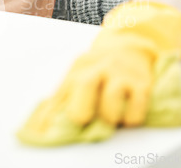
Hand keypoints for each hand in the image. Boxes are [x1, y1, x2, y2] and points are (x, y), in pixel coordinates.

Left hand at [17, 1, 180, 145]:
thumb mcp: (76, 78)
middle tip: (84, 120)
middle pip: (85, 84)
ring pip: (112, 96)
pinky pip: (138, 103)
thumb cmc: (97, 71)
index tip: (45, 133)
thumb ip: (59, 101)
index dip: (50, 116)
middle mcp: (98, 68)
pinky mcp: (142, 82)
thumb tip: (38, 127)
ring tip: (111, 119)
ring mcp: (121, 73)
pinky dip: (132, 117)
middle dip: (81, 109)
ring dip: (110, 115)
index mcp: (77, 70)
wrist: (129, 47)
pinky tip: (128, 117)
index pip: (60, 95)